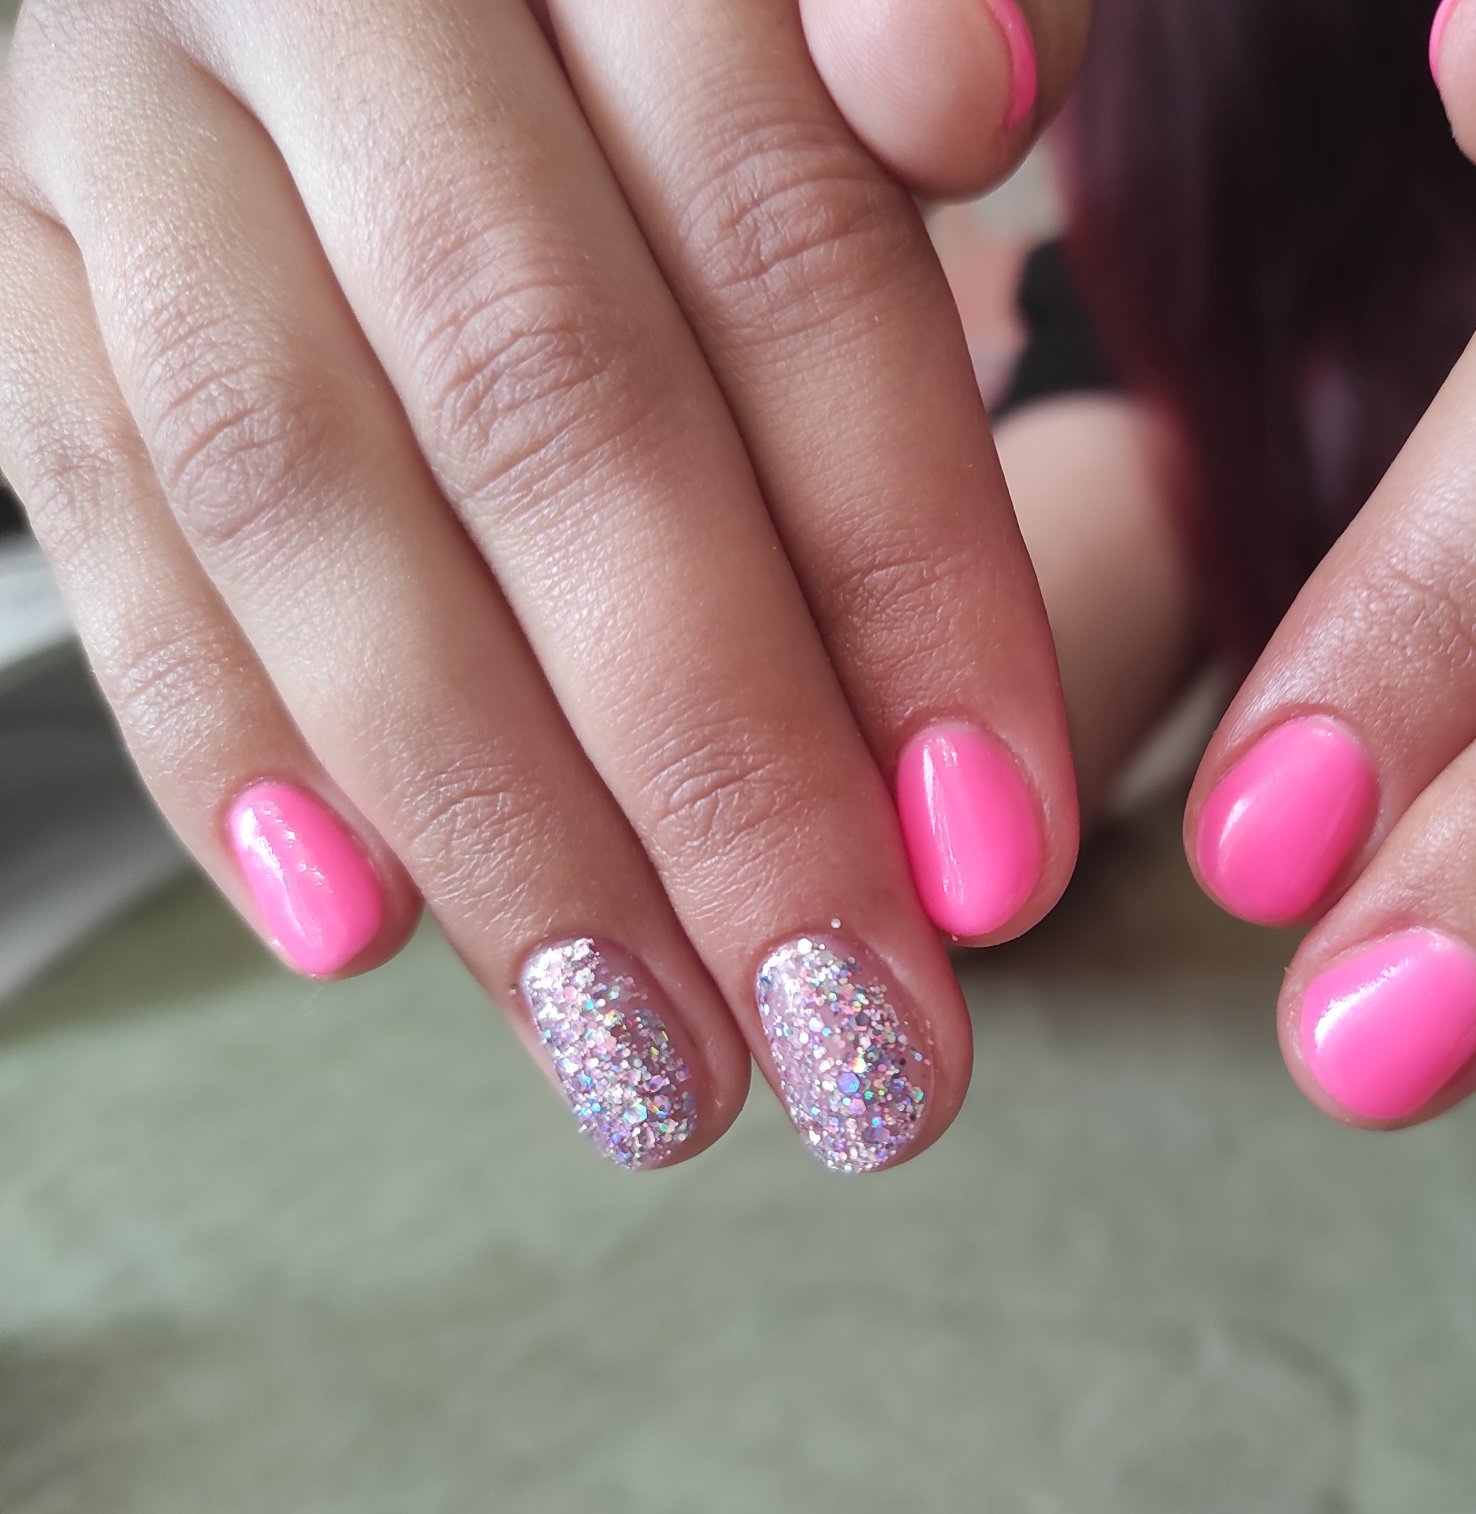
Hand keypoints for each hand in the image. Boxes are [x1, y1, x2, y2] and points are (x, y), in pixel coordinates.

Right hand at [0, 0, 1085, 1173]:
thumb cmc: (633, 9)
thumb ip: (904, 25)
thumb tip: (969, 101)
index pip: (786, 253)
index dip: (909, 569)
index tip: (998, 852)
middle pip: (550, 407)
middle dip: (722, 771)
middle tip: (861, 1045)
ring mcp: (136, 106)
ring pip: (306, 494)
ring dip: (498, 826)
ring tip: (658, 1067)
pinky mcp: (5, 236)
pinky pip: (84, 498)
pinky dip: (221, 730)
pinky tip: (358, 929)